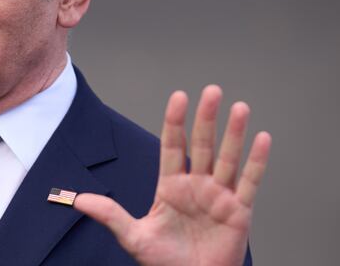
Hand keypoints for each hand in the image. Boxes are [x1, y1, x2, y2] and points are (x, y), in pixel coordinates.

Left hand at [74, 86, 271, 265]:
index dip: (175, 122)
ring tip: (240, 108)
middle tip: (211, 91)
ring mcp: (219, 196)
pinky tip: (261, 138)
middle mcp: (197, 186)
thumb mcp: (134, 237)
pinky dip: (257, 161)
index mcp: (171, 187)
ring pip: (228, 158)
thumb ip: (110, 215)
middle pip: (202, 145)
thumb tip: (78, 200)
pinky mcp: (239, 211)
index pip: (173, 147)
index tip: (179, 97)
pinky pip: (250, 182)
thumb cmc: (165, 263)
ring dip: (234, 133)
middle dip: (206, 118)